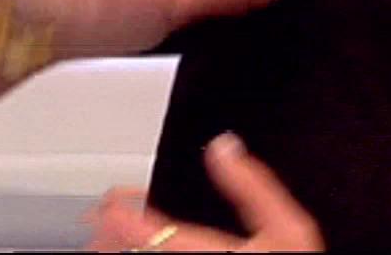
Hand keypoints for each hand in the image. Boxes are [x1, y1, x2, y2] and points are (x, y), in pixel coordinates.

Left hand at [85, 133, 323, 251]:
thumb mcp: (289, 228)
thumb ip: (255, 187)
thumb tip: (224, 146)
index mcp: (208, 252)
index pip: (146, 231)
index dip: (120, 214)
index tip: (110, 200)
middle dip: (111, 237)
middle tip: (101, 222)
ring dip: (117, 253)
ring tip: (108, 243)